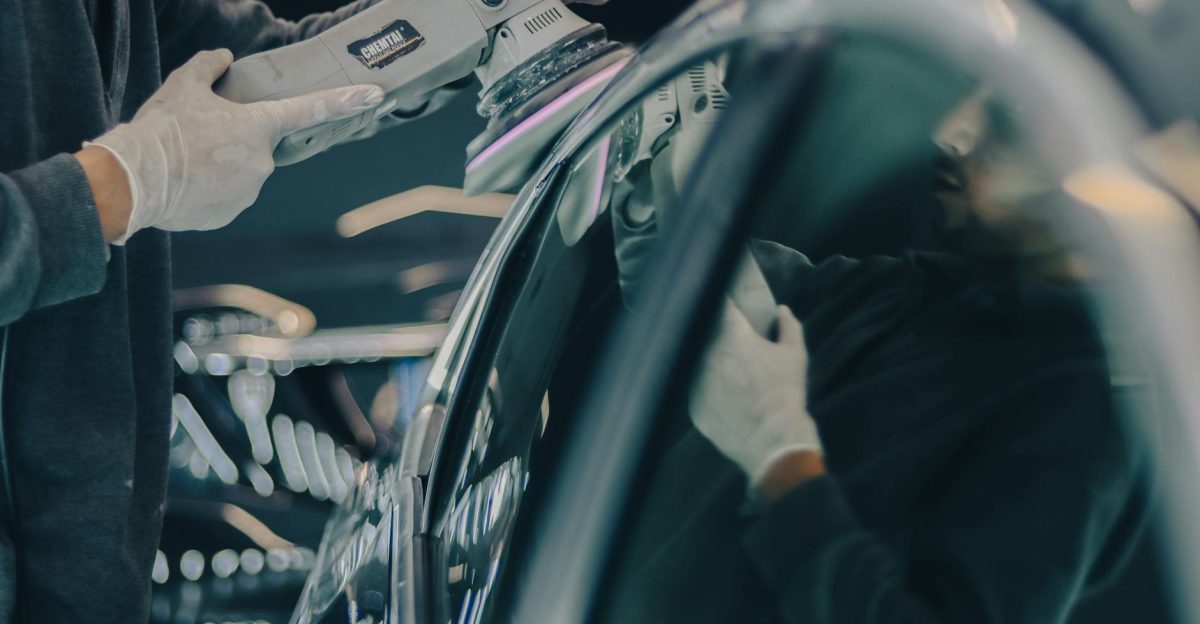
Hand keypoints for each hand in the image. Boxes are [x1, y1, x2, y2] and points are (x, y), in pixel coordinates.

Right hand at [87, 49, 382, 243]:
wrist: (133, 181)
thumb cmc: (161, 130)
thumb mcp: (183, 85)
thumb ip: (209, 66)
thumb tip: (223, 58)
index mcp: (258, 126)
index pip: (311, 109)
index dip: (346, 101)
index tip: (376, 96)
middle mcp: (263, 162)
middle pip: (256, 146)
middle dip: (232, 141)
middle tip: (197, 139)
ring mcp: (249, 191)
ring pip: (241, 172)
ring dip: (219, 167)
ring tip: (185, 163)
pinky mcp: (230, 213)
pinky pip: (226, 196)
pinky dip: (209, 189)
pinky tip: (184, 183)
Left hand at [689, 301, 821, 487]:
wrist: (772, 440)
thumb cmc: (785, 393)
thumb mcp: (794, 355)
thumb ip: (788, 326)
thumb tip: (782, 310)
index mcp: (732, 335)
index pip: (721, 306)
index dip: (723, 302)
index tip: (725, 301)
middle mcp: (707, 354)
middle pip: (703, 336)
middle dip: (714, 336)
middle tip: (731, 346)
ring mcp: (696, 381)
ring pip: (697, 364)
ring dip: (709, 364)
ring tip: (729, 375)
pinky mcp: (693, 406)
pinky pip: (698, 392)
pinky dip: (709, 392)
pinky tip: (725, 400)